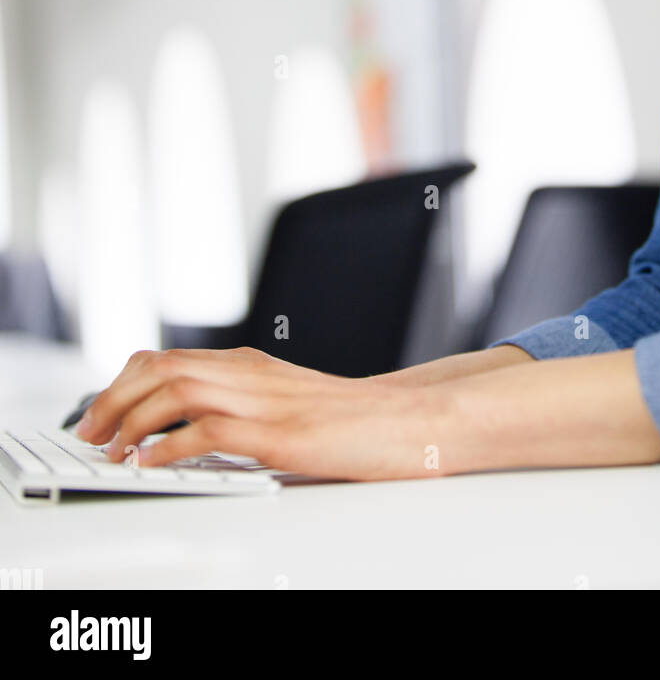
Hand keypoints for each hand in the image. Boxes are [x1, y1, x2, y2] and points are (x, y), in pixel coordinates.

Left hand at [75, 346, 454, 480]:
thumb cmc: (350, 420)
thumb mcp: (286, 401)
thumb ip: (243, 404)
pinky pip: (210, 432)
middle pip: (161, 368)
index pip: (167, 357)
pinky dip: (169, 448)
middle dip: (113, 399)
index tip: (100, 412)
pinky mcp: (281, 435)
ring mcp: (265, 402)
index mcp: (249, 364)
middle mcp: (250, 374)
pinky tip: (151, 464)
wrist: (407, 421)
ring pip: (176, 391)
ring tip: (112, 450)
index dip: (123, 382)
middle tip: (89, 433)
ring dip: (132, 420)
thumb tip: (185, 434)